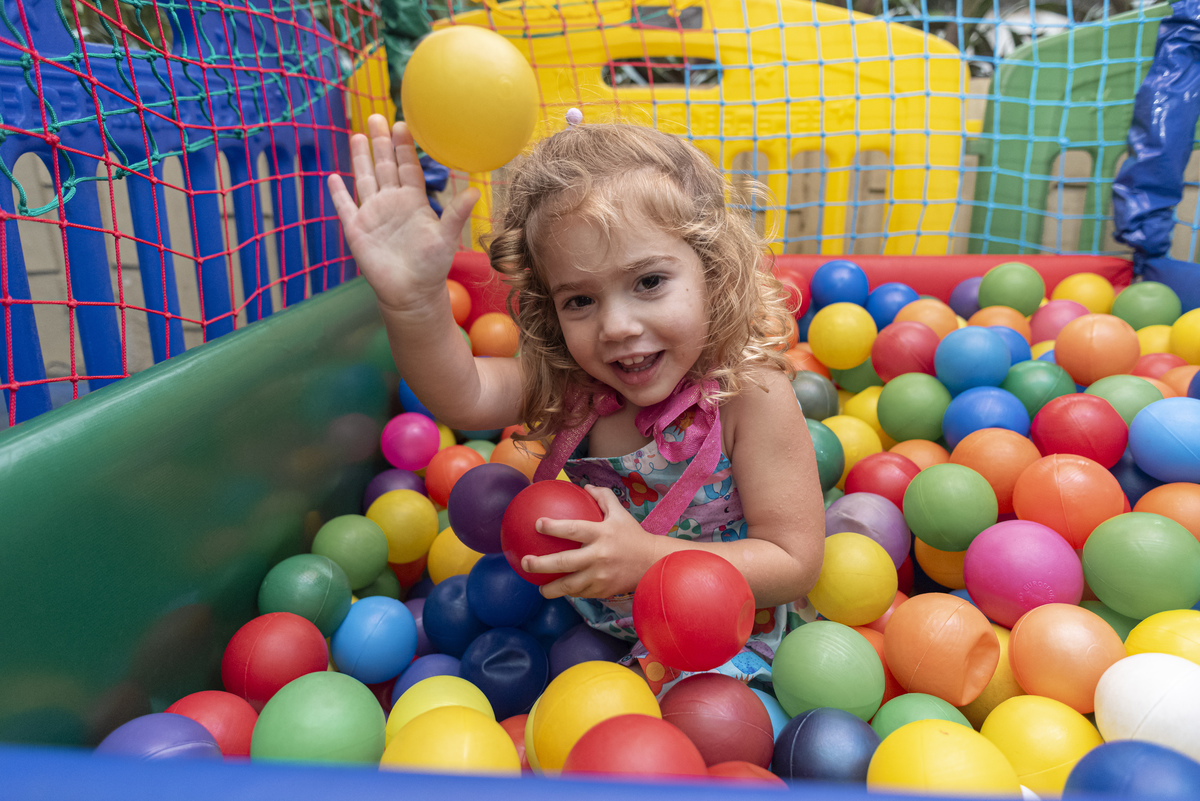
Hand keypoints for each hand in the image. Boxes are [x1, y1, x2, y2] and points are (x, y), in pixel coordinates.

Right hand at [327, 115, 479, 311]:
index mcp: (413, 201)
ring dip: (360, 159)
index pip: (407, 167)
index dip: (404, 147)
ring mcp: (373, 214)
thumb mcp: (445, 237)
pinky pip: (345, 207)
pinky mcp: (356, 229)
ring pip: (364, 179)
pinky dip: (338, 193)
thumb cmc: (432, 266)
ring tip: (357, 135)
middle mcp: (392, 202)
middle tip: (377, 117)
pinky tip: (333, 177)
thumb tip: (475, 192)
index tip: (403, 124)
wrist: (411, 292)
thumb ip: (456, 214)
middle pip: (384, 166)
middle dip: (380, 142)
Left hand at [521, 485, 657, 599]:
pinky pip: (581, 593)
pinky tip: (560, 591)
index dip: (553, 527)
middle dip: (541, 564)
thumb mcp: (620, 513)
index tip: (537, 524)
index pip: (573, 529)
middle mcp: (599, 556)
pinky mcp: (603, 590)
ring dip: (551, 588)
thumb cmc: (633, 536)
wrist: (653, 563)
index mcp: (601, 534)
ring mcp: (600, 576)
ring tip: (539, 588)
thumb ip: (603, 497)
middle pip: (564, 562)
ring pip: (570, 585)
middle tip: (525, 562)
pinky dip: (569, 592)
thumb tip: (585, 486)